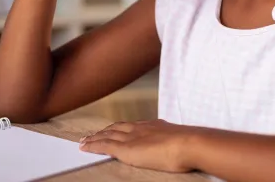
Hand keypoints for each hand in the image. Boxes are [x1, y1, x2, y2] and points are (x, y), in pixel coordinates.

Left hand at [79, 119, 195, 172]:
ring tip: (85, 140)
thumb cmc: (189, 145)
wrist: (187, 143)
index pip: (132, 125)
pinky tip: (84, 147)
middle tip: (93, 134)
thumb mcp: (180, 140)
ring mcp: (132, 137)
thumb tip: (179, 145)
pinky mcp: (125, 148)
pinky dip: (93, 145)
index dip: (120, 128)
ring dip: (95, 137)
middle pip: (117, 127)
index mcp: (153, 126)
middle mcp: (140, 128)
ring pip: (107, 134)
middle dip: (104, 130)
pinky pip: (104, 145)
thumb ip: (174, 141)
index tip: (113, 129)